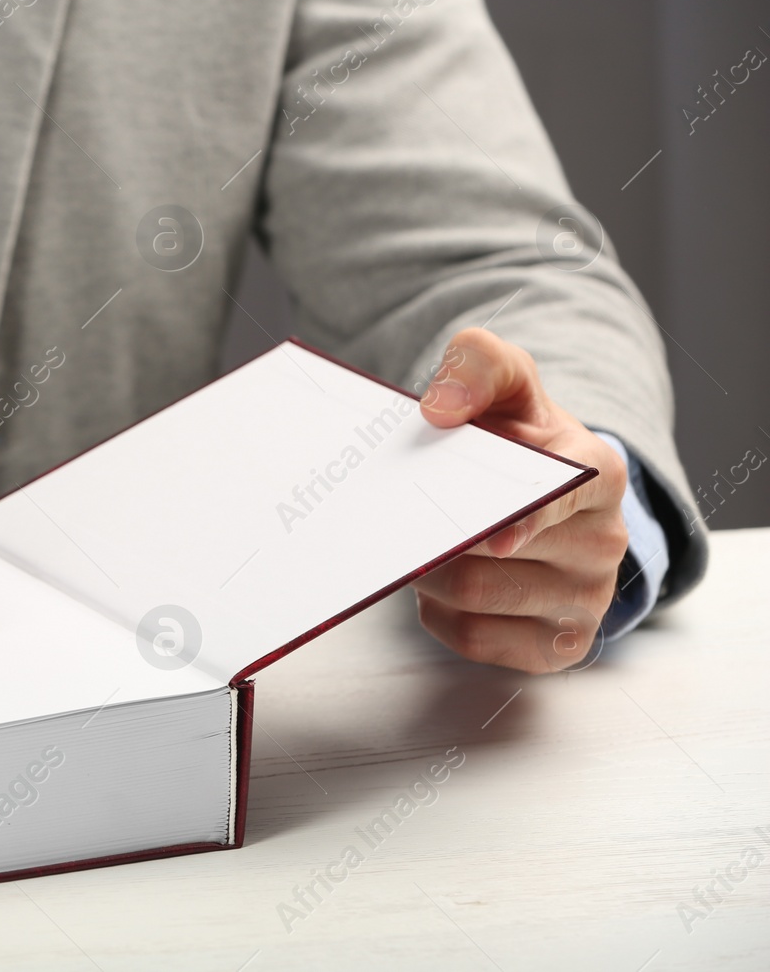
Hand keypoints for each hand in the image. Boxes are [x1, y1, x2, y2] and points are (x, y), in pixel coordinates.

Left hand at [413, 328, 628, 672]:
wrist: (535, 495)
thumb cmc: (514, 440)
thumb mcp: (504, 382)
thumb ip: (477, 364)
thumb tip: (441, 409)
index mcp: (600, 473)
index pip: (563, 496)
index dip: (523, 516)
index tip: (485, 530)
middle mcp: (605, 542)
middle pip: (497, 553)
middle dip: (440, 535)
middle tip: (406, 518)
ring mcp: (587, 599)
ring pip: (478, 597)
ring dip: (430, 573)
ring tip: (422, 545)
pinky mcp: (558, 646)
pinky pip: (476, 640)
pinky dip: (439, 614)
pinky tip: (438, 587)